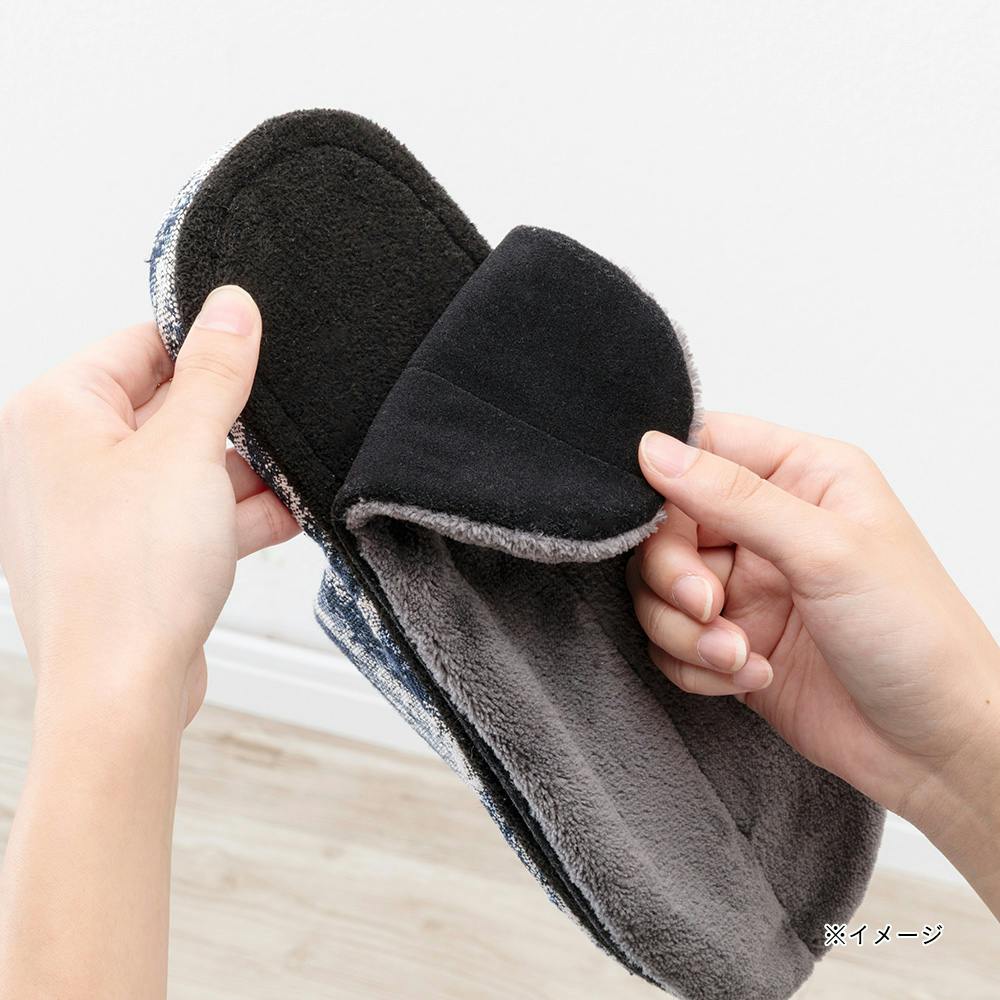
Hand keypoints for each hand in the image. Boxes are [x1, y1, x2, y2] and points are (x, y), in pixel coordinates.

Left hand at [0, 285, 298, 728]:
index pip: (140, 345)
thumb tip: (230, 304)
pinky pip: (185, 514)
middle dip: (233, 423)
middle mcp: (64, 457)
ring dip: (241, 475)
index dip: (205, 349)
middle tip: (283, 424)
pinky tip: (286, 515)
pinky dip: (232, 515)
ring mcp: (95, 510)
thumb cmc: (129, 575)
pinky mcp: (127, 554)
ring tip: (293, 478)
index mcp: (56, 413)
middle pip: (167, 408)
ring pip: (183, 466)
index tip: (260, 354)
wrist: (121, 692)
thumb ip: (215, 372)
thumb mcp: (188, 449)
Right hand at [628, 413, 999, 911]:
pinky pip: (669, 642)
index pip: (704, 445)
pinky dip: (695, 664)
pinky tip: (748, 676)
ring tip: (736, 654)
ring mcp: (747, 586)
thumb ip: (734, 496)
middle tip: (708, 605)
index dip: (667, 478)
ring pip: (658, 589)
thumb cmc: (918, 637)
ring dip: (684, 630)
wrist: (934, 747)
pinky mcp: (730, 640)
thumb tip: (655, 450)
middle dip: (672, 573)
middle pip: (666, 524)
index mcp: (802, 476)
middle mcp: (768, 526)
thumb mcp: (826, 550)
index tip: (655, 520)